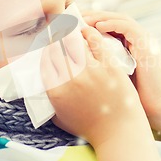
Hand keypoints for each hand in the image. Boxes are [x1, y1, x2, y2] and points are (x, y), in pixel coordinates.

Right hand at [41, 26, 148, 146]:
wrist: (118, 133)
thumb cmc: (89, 128)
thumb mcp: (60, 117)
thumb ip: (49, 98)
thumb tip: (42, 81)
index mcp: (56, 91)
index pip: (44, 61)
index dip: (45, 49)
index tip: (47, 43)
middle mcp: (70, 79)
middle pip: (57, 48)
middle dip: (55, 36)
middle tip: (56, 28)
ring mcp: (90, 72)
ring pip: (75, 41)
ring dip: (71, 32)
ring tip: (71, 27)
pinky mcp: (108, 67)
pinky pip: (96, 42)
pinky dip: (90, 33)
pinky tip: (88, 31)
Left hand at [82, 10, 160, 128]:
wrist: (158, 109)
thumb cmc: (132, 99)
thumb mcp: (110, 77)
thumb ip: (98, 65)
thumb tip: (72, 60)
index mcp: (129, 45)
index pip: (108, 25)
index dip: (89, 22)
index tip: (70, 23)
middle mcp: (137, 40)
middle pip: (112, 18)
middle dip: (92, 15)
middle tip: (73, 15)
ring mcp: (144, 42)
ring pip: (120, 19)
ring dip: (100, 17)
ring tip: (83, 19)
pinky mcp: (147, 46)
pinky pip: (129, 28)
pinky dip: (113, 24)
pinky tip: (97, 27)